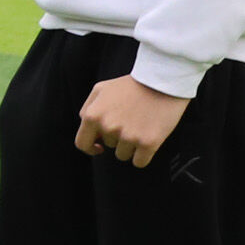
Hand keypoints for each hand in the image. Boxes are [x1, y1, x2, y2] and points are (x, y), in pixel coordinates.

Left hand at [75, 76, 189, 167]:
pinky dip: (143, 156)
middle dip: (117, 137)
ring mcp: (128, 137)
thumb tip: (88, 131)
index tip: (99, 148)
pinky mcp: (148, 143)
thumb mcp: (100, 89)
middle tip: (131, 120)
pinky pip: (139, 162)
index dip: (90, 148)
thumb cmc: (131, 85)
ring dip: (131, 146)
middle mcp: (108, 128)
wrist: (162, 82)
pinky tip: (148, 142)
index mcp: (92, 116)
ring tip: (141, 127)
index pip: (82, 144)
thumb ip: (87, 109)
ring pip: (123, 154)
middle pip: (108, 146)